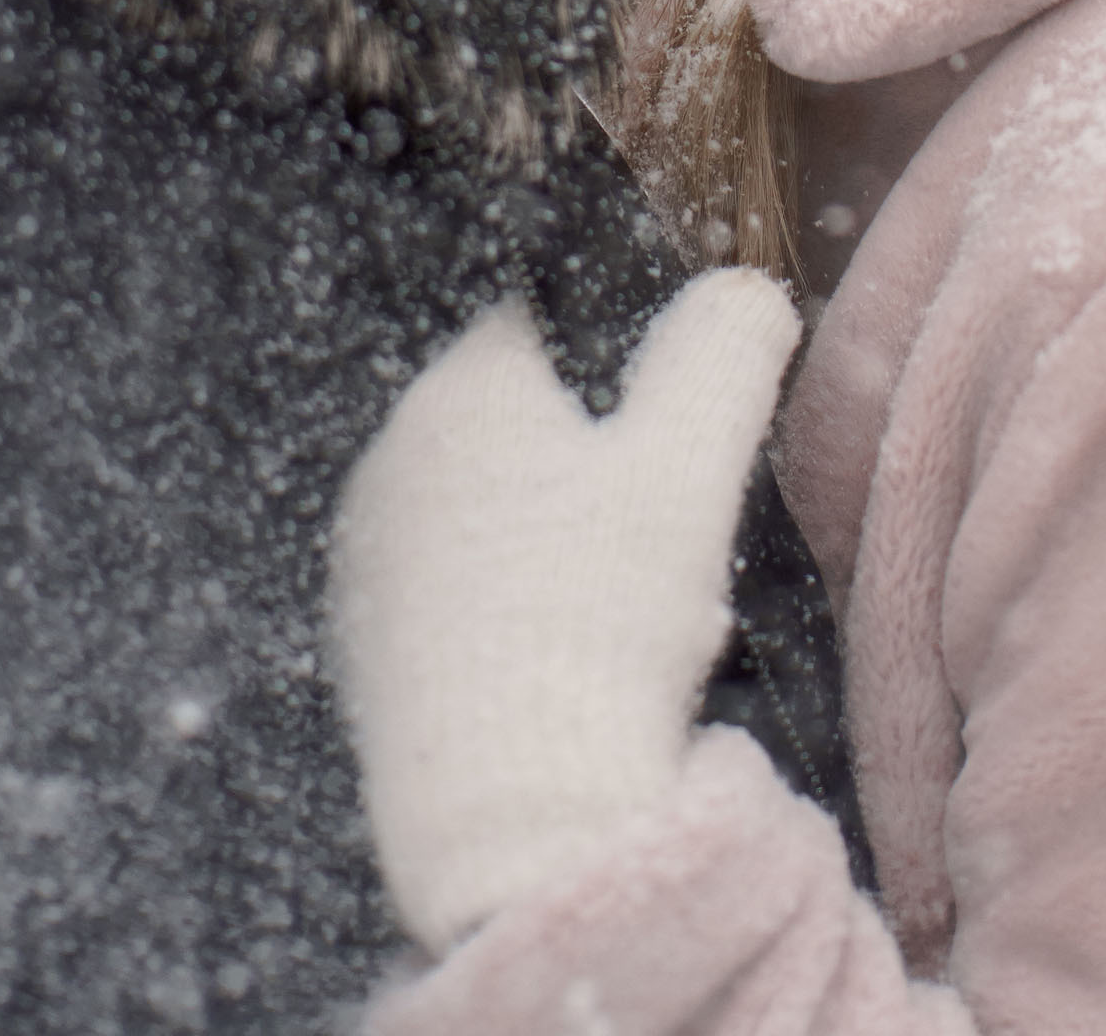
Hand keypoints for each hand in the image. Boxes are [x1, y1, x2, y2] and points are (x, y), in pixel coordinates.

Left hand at [330, 268, 801, 953]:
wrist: (509, 817)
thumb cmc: (599, 619)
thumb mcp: (691, 462)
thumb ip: (724, 348)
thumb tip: (742, 288)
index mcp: (458, 386)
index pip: (537, 319)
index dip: (617, 362)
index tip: (669, 428)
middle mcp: (389, 457)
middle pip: (516, 422)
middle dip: (593, 468)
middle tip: (659, 541)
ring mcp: (366, 561)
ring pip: (486, 515)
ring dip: (554, 546)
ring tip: (623, 621)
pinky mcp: (363, 654)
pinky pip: (455, 600)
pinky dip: (511, 618)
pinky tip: (565, 673)